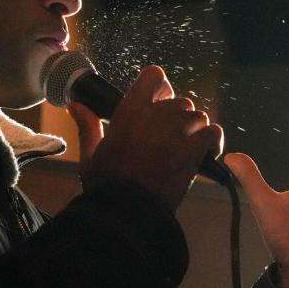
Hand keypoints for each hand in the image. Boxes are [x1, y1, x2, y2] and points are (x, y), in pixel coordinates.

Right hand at [73, 65, 222, 209]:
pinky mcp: (194, 150)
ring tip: (184, 148)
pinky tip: (203, 154)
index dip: (160, 86)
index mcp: (130, 111)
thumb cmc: (107, 184)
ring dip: (194, 129)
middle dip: (176, 116)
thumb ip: (87, 124)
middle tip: (167, 138)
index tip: (158, 101)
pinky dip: (211, 142)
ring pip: (198, 116)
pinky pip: (213, 132)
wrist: (128, 212)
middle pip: (179, 100)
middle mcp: (156, 115)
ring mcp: (177, 131)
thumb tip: (75, 105)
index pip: (154, 75)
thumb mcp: (91, 153)